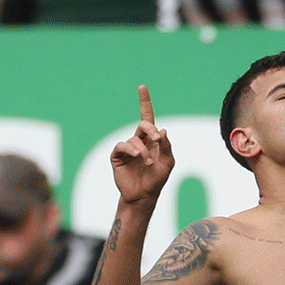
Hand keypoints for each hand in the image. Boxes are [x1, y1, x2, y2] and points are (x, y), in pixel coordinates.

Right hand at [110, 85, 174, 203]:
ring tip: (148, 163)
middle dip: (150, 129)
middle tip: (157, 138)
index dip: (145, 102)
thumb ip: (166, 146)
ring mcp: (128, 148)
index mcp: (151, 140)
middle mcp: (139, 141)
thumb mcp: (167, 162)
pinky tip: (137, 156)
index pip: (147, 117)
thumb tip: (163, 130)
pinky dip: (130, 149)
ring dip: (143, 151)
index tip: (142, 87)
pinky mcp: (118, 156)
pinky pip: (122, 146)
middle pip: (143, 125)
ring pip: (134, 139)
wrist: (144, 196)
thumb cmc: (157, 179)